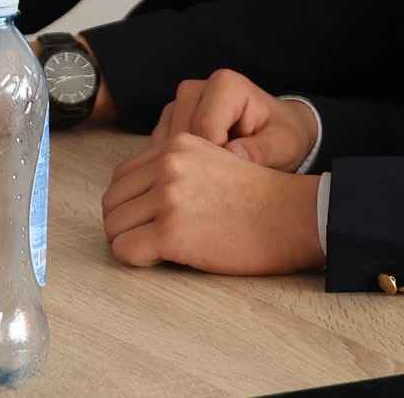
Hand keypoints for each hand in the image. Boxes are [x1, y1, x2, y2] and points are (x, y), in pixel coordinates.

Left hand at [101, 133, 325, 274]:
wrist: (291, 217)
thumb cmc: (257, 197)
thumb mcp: (213, 160)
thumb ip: (175, 166)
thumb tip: (134, 195)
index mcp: (177, 143)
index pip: (123, 176)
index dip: (130, 203)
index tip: (147, 219)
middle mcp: (168, 164)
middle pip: (112, 201)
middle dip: (124, 224)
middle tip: (147, 239)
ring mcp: (168, 198)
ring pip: (114, 227)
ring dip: (130, 242)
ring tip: (157, 250)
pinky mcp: (171, 232)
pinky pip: (125, 251)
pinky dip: (136, 260)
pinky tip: (162, 259)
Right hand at [151, 70, 317, 169]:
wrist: (274, 131)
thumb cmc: (281, 137)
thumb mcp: (283, 146)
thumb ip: (261, 151)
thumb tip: (233, 154)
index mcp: (225, 85)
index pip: (204, 130)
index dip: (217, 161)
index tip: (236, 175)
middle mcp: (195, 88)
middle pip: (179, 138)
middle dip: (198, 166)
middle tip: (224, 184)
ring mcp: (177, 105)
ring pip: (165, 147)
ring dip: (186, 169)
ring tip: (215, 179)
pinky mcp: (168, 122)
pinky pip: (159, 152)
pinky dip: (177, 169)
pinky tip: (199, 177)